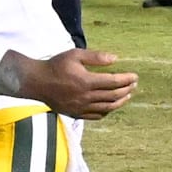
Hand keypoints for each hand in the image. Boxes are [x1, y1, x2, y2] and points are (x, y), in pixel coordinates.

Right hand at [14, 48, 137, 119]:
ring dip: (121, 101)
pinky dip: (108, 111)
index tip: (135, 76)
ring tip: (128, 95)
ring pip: (108, 108)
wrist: (37, 82)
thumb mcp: (74, 55)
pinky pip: (97, 116)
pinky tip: (111, 105)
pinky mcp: (76, 113)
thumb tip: (115, 58)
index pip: (114, 82)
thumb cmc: (55, 66)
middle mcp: (85, 96)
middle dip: (127, 89)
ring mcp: (81, 107)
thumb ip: (95, 57)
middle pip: (113, 95)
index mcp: (86, 81)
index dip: (127, 79)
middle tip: (134, 84)